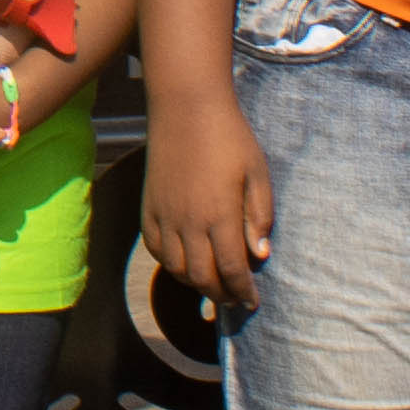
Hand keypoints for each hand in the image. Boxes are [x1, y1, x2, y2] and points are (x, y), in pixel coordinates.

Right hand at [144, 92, 275, 306]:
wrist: (186, 107)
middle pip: (202, 277)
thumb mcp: (257, 173)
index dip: (244, 291)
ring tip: (212, 284)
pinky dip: (170, 264)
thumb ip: (259, 216)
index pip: (232, 269)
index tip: (254, 301)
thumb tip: (260, 255)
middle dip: (221, 294)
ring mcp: (165, 215)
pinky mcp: (149, 206)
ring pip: (176, 268)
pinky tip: (185, 263)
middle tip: (236, 298)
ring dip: (195, 283)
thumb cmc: (230, 137)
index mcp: (220, 214)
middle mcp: (189, 221)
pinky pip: (156, 248)